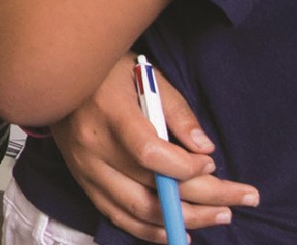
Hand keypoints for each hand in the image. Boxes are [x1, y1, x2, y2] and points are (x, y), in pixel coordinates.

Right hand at [50, 55, 258, 240]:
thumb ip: (175, 110)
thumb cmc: (106, 69)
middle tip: (240, 199)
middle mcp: (94, 147)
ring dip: (183, 221)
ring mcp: (86, 170)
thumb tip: (204, 149)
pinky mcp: (84, 183)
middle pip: (151, 188)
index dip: (184, 167)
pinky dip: (151, 231)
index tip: (211, 164)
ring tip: (220, 216)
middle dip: (203, 199)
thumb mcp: (143, 73)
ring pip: (138, 211)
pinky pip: (119, 217)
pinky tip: (180, 233)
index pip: (149, 153)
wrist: (56, 76)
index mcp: (110, 111)